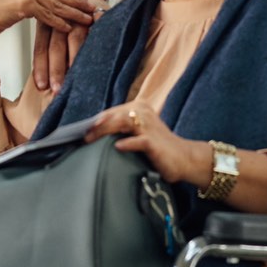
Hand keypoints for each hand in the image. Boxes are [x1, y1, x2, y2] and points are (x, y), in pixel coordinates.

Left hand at [31, 16, 95, 92]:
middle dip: (56, 69)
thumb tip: (43, 82)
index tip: (41, 85)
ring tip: (74, 77)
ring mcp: (80, 16)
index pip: (41, 47)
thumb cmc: (70, 21)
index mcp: (47, 23)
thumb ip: (51, 52)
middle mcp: (61, 19)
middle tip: (57, 88)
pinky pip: (95, 31)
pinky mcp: (97, 13)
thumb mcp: (55, 32)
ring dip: (74, 59)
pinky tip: (95, 58)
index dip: (41, 66)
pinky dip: (94, 43)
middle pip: (56, 45)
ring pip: (74, 38)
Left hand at [87, 100, 207, 187]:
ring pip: (123, 123)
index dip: (97, 121)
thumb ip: (122, 129)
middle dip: (97, 125)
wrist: (184, 158)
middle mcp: (143, 113)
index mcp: (138, 107)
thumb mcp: (138, 133)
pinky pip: (138, 141)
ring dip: (105, 130)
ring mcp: (149, 126)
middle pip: (115, 115)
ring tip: (91, 138)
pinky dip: (127, 143)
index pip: (112, 112)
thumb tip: (95, 133)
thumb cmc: (157, 147)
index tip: (82, 131)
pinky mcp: (154, 142)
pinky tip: (117, 147)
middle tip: (84, 136)